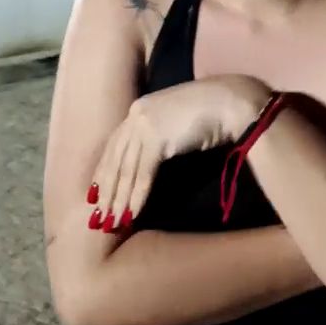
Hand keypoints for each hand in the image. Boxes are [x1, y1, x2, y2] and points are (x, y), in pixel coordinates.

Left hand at [87, 75, 269, 232]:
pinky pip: (143, 174)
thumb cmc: (209, 111)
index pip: (113, 146)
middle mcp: (136, 114)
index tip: (95, 195)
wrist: (230, 101)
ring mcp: (145, 124)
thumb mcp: (174, 121)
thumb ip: (156, 135)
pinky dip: (137, 197)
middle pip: (114, 160)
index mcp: (138, 108)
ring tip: (112, 222)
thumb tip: (146, 160)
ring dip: (118, 200)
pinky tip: (131, 214)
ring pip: (126, 170)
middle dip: (106, 192)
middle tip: (98, 218)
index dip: (103, 172)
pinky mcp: (157, 138)